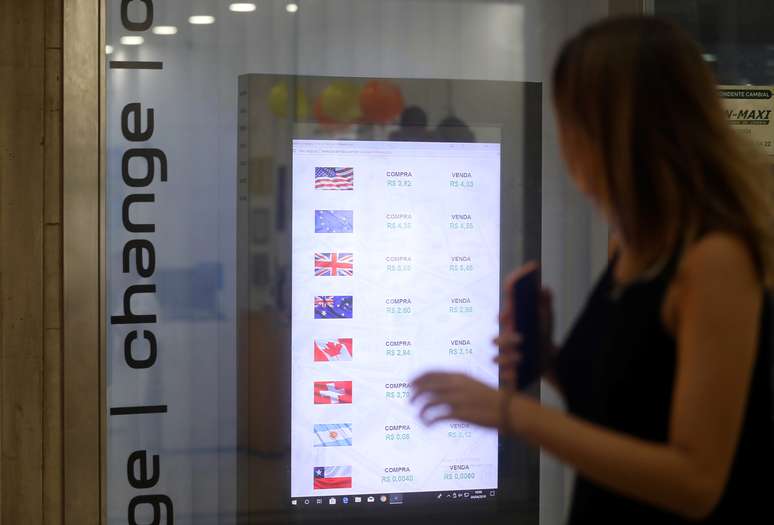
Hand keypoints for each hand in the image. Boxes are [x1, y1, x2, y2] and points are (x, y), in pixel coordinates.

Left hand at [411, 372, 503, 427]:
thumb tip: (443, 388)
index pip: (432, 373)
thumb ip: (458, 385)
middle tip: (410, 399)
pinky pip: (437, 416)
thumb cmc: (492, 399)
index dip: (418, 377)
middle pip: (427, 386)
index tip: (410, 382)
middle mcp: (456, 385)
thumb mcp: (473, 385)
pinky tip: (427, 424)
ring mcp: (457, 399)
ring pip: (429, 401)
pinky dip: (429, 420)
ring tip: (418, 414)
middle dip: (415, 392)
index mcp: (459, 376)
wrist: (509, 410)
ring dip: (420, 408)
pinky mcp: (459, 414)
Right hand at [495, 263, 556, 388]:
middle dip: (507, 340)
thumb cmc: (542, 334)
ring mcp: (505, 356)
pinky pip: (504, 374)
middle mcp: (504, 341)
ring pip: (498, 358)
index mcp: (511, 326)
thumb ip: (544, 303)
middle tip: (520, 339)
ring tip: (521, 357)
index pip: (501, 319)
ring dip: (508, 358)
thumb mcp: (546, 318)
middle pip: (497, 340)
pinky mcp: (509, 371)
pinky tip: (515, 374)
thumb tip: (545, 288)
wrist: (549, 357)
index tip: (508, 316)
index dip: (503, 316)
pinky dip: (508, 375)